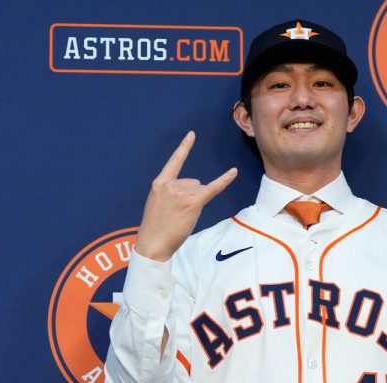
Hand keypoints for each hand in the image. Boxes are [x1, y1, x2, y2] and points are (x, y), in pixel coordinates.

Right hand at [135, 131, 237, 261]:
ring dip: (196, 204)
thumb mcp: (157, 204)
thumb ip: (171, 192)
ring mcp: (181, 193)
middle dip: (190, 197)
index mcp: (160, 183)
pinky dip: (224, 180)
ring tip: (181, 218)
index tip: (192, 134)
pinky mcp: (192, 203)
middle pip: (194, 182)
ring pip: (200, 191)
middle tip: (177, 215)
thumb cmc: (155, 228)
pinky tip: (233, 172)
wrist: (152, 244)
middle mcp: (171, 185)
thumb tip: (195, 187)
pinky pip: (212, 188)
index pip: (174, 161)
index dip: (184, 147)